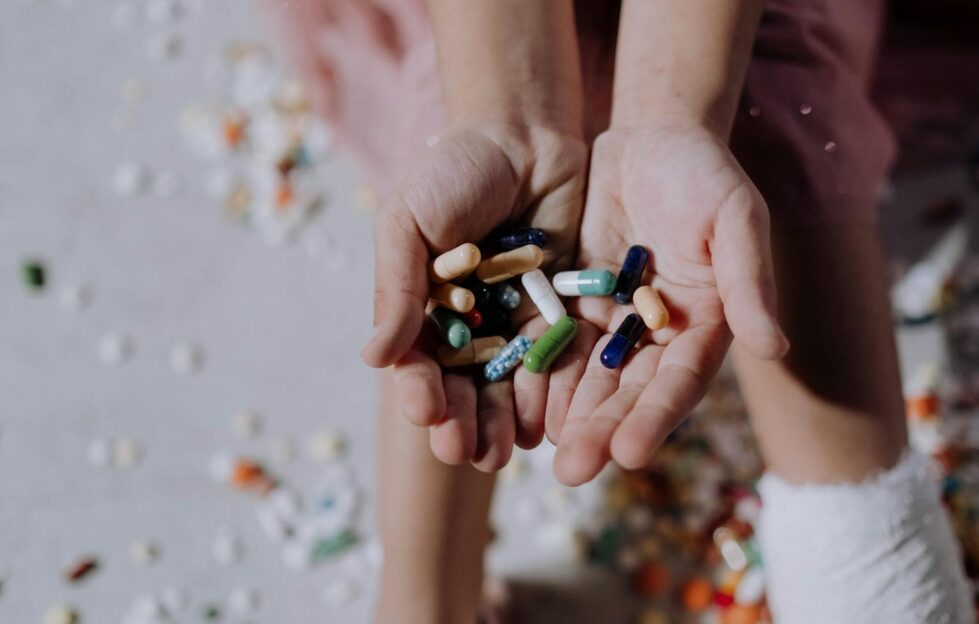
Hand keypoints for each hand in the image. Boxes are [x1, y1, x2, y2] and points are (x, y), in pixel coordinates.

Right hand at [263, 0, 591, 471]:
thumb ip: (398, 288)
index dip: (422, 393)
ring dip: (502, 424)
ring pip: (505, 387)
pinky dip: (548, 393)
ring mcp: (513, 323)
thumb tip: (373, 359)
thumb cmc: (454, 173)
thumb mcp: (410, 221)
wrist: (526, 136)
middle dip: (462, 422)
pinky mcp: (558, 314)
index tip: (428, 414)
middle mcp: (467, 327)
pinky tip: (549, 422)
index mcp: (423, 309)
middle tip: (468, 453)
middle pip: (462, 388)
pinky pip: (552, 362)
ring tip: (505, 453)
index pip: (418, 364)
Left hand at [550, 122, 788, 485]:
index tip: (630, 454)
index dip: (656, 416)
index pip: (681, 380)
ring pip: (590, 378)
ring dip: (569, 416)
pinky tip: (515, 405)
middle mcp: (661, 334)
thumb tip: (775, 347)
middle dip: (603, 431)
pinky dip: (540, 375)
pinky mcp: (578, 301)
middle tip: (571, 471)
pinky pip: (557, 344)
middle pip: (630, 392)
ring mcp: (617, 321)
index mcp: (707, 323)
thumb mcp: (735, 216)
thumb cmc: (705, 171)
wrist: (652, 136)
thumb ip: (748, 280)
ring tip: (541, 454)